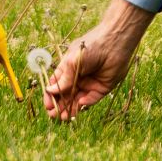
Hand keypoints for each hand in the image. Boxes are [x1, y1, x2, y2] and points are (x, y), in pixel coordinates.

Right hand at [44, 0, 154, 120]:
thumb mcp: (72, 63)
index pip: (56, 85)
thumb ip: (63, 79)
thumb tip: (49, 91)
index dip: (51, 95)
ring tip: (64, 118)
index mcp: (68, 68)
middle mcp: (78, 77)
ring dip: (71, 108)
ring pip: (78, 99)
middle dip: (60, 105)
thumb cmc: (90, 47)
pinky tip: (80, 104)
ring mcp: (90, 83)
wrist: (114, 42)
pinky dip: (86, 102)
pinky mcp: (102, 87)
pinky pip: (92, 98)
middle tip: (54, 116)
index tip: (48, 105)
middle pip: (66, 95)